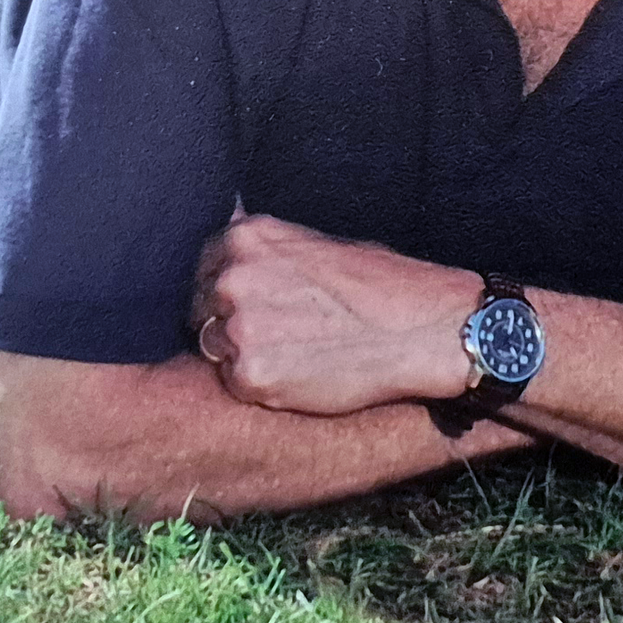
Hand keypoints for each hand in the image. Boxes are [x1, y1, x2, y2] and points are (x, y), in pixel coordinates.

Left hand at [192, 214, 476, 415]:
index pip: (203, 267)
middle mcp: (234, 278)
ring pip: (214, 348)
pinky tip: (300, 373)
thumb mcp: (317, 243)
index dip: (223, 289)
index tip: (249, 303)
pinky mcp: (252, 376)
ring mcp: (239, 328)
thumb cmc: (380, 284)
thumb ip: (267, 253)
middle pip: (200, 309)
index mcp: (248, 238)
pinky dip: (260, 384)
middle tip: (278, 333)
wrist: (422, 327)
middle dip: (228, 321)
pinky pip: (234, 384)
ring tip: (294, 352)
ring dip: (241, 354)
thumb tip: (232, 259)